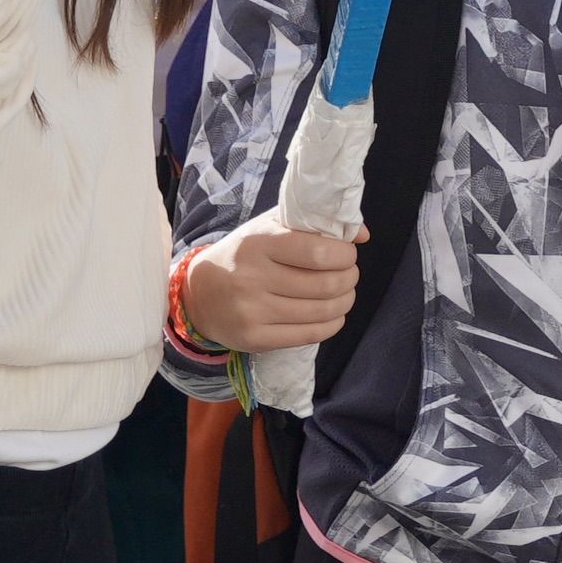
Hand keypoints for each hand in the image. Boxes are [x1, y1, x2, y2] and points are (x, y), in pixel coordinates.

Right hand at [180, 216, 361, 350]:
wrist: (199, 294)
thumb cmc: (243, 255)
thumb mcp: (269, 227)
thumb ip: (313, 223)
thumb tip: (362, 234)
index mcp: (258, 242)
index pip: (318, 252)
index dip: (344, 255)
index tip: (347, 254)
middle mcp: (253, 277)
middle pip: (325, 284)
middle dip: (349, 278)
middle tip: (349, 275)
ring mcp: (252, 311)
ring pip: (321, 311)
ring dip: (344, 301)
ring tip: (344, 294)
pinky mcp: (255, 338)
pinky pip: (309, 335)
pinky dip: (332, 325)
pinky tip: (333, 315)